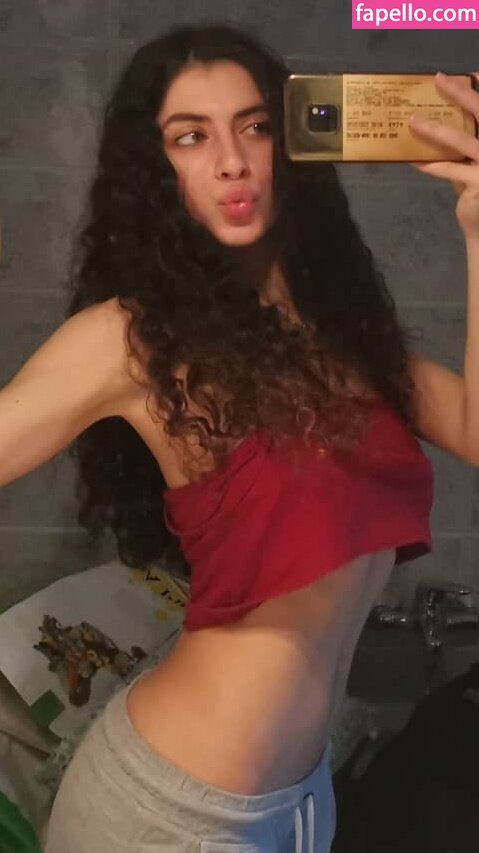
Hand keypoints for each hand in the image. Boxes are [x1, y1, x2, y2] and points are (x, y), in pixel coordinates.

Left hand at [408, 71, 478, 238]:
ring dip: (435, 129)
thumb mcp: (472, 161)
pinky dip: (431, 165)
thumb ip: (465, 141)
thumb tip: (435, 121)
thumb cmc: (476, 189)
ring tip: (412, 120)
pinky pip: (451, 170)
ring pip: (461, 140)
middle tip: (439, 79)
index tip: (469, 73)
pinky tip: (415, 161)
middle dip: (460, 93)